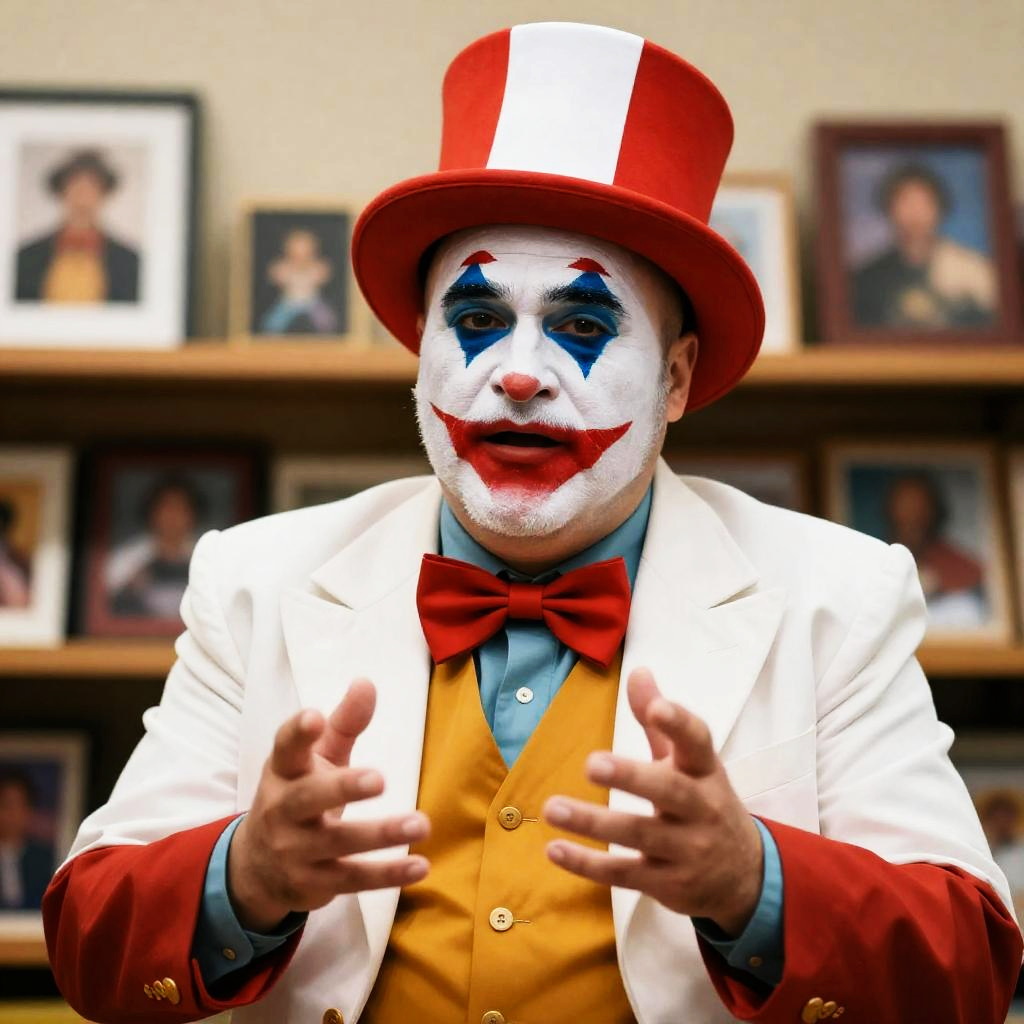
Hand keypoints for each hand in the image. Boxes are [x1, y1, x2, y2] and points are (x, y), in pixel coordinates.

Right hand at [229, 680, 429, 931]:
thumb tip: (367, 682)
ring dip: (381, 834)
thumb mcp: (316, 759)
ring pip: (338, 842)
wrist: (257, 869)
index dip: (298, 733)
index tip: (314, 717)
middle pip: (309, 799)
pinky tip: (421, 865)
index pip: (285, 748)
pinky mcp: (314, 884)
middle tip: (380, 779)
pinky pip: (353, 879)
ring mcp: (295, 851)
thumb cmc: (299, 796)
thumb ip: (343, 724)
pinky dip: (388, 875)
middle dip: (343, 788)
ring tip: (422, 823)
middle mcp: (283, 811)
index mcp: (283, 772)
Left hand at [542, 668, 762, 936]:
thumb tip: (638, 671)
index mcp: (705, 771)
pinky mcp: (667, 884)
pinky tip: (554, 849)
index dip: (678, 724)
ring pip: (638, 834)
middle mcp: (700, 808)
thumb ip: (660, 720)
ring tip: (552, 807)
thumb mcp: (691, 763)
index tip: (657, 708)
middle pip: (667, 790)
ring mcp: (686, 849)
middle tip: (591, 764)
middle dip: (630, 777)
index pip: (698, 742)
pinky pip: (624, 874)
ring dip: (593, 822)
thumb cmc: (704, 802)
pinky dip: (587, 865)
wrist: (744, 876)